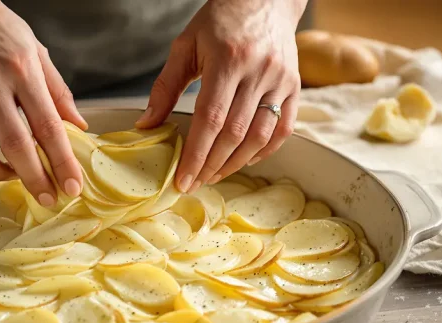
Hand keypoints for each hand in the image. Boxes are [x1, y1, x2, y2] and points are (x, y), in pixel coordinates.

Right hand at [0, 0, 85, 206]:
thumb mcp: (36, 52)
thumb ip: (58, 92)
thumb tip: (78, 128)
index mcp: (21, 69)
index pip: (48, 126)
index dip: (62, 161)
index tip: (72, 186)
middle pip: (16, 146)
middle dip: (36, 180)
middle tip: (49, 198)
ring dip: (1, 173)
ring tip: (14, 174)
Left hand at [136, 0, 306, 193]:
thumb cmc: (220, 21)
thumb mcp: (185, 46)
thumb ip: (165, 86)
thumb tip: (146, 124)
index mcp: (228, 60)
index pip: (210, 119)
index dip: (196, 154)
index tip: (183, 179)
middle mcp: (258, 71)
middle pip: (234, 133)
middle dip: (212, 165)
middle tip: (194, 182)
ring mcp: (280, 80)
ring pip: (260, 135)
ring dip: (236, 163)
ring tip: (214, 175)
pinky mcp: (295, 86)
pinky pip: (283, 129)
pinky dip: (265, 150)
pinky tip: (245, 160)